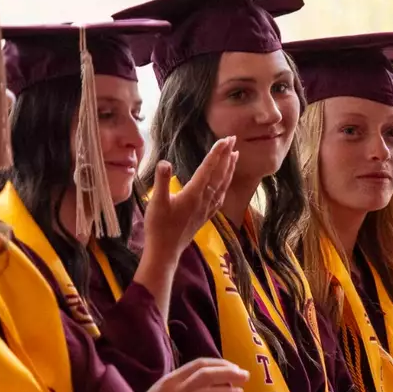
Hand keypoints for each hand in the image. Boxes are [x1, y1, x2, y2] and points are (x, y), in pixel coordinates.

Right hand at [143, 138, 237, 261]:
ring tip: (235, 156)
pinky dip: (225, 187)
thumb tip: (165, 162)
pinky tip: (226, 185)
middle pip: (219, 174)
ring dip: (229, 169)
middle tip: (233, 139)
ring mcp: (206, 209)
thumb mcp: (156, 202)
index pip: (208, 168)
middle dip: (227, 156)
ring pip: (222, 186)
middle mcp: (204, 200)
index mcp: (193, 194)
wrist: (165, 251)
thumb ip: (162, 181)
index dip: (217, 153)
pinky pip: (220, 198)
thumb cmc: (158, 227)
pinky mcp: (205, 217)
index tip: (226, 139)